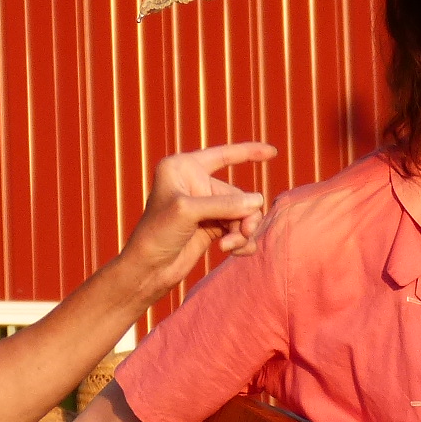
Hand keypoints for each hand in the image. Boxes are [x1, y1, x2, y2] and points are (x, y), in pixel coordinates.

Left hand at [119, 144, 275, 299]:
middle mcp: (195, 184)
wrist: (148, 270)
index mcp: (184, 168)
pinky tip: (238, 252)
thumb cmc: (157, 234)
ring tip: (234, 247)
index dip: (248, 152)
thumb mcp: (189, 213)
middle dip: (244, 215)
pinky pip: (238, 229)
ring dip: (243, 231)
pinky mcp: (210, 228)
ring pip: (242, 214)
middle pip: (238, 195)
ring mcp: (204, 207)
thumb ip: (224, 205)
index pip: (222, 155)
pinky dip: (241, 241)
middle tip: (245, 232)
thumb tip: (258, 201)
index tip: (272, 151)